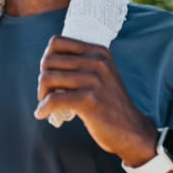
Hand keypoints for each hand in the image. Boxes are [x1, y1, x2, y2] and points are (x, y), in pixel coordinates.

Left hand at [34, 35, 156, 164]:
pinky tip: (42, 114)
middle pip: (49, 60)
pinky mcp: (89, 100)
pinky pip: (53, 99)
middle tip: (46, 94)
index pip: (57, 42)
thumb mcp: (101, 75)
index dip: (47, 58)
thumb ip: (81, 64)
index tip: (49, 74)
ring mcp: (94, 80)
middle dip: (42, 79)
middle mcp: (97, 62)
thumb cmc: (109, 104)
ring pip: (47, 78)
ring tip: (45, 104)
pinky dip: (43, 108)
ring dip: (41, 94)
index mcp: (98, 52)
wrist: (131, 130)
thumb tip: (46, 60)